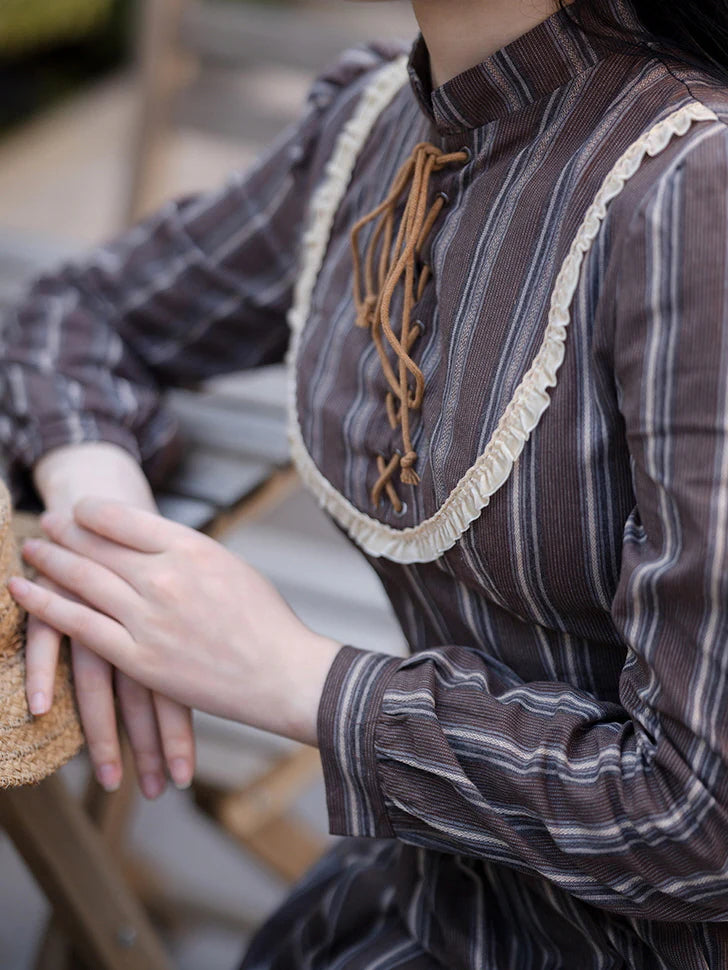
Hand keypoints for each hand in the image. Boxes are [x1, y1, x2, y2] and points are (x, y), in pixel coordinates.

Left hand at [11, 498, 340, 744]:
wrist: (282, 674)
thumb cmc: (267, 621)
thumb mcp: (232, 567)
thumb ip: (190, 555)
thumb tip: (158, 546)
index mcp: (192, 548)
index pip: (126, 517)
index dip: (93, 511)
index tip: (79, 509)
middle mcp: (164, 576)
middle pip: (98, 545)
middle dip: (66, 531)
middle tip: (46, 523)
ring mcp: (147, 618)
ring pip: (82, 580)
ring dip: (50, 560)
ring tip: (32, 549)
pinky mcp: (138, 657)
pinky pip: (79, 626)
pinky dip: (45, 605)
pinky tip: (22, 591)